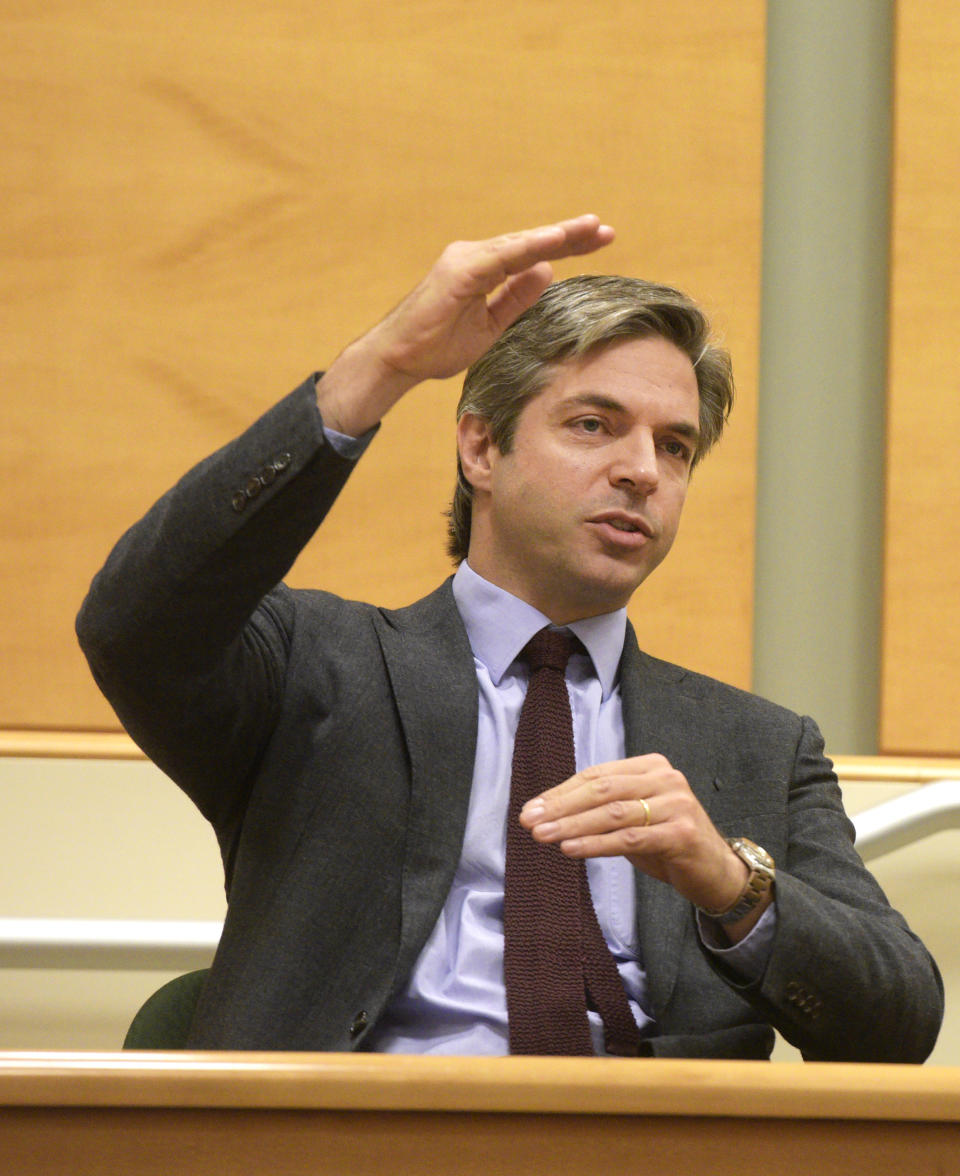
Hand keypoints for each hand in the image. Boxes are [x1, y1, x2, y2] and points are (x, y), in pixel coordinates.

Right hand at [317, 215, 614, 435]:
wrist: (399, 359)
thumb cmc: (437, 346)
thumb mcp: (490, 325)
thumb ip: (516, 298)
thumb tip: (548, 272)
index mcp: (482, 269)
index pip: (531, 255)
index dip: (566, 248)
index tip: (599, 242)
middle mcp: (474, 256)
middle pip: (530, 243)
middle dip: (570, 237)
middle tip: (607, 231)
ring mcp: (466, 259)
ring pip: (520, 244)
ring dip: (557, 236)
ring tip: (590, 229)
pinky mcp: (459, 271)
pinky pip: (503, 256)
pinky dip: (531, 247)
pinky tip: (557, 242)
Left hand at [519, 754, 757, 926]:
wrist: (715, 871)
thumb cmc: (667, 841)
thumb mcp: (633, 818)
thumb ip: (601, 808)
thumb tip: (547, 811)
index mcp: (650, 766)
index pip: (596, 775)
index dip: (561, 792)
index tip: (531, 808)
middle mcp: (665, 779)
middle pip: (602, 789)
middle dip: (561, 806)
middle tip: (529, 820)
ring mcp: (676, 804)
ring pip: (612, 813)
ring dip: (572, 826)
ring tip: (543, 836)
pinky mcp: (681, 833)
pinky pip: (629, 839)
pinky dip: (596, 844)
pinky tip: (571, 849)